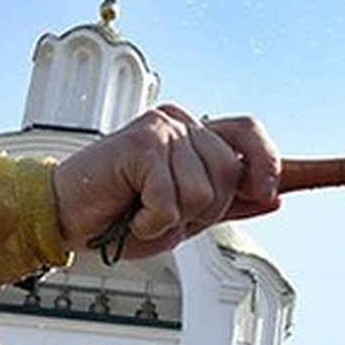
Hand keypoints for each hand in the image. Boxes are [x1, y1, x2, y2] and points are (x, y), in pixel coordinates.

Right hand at [51, 104, 281, 259]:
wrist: (69, 219)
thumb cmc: (123, 215)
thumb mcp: (184, 215)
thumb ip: (227, 203)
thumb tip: (274, 197)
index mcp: (195, 134)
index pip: (247, 134)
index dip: (269, 160)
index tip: (275, 190)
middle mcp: (182, 122)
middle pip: (230, 175)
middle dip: (204, 212)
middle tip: (164, 216)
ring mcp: (162, 128)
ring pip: (205, 191)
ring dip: (175, 220)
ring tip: (143, 214)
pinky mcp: (142, 142)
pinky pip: (173, 199)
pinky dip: (154, 222)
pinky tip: (131, 215)